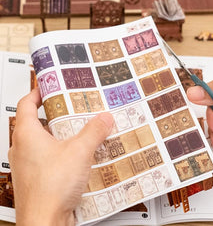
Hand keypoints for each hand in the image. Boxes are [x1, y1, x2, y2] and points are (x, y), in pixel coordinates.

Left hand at [8, 88, 113, 225]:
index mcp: (26, 135)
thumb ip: (94, 131)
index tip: (48, 86)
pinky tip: (78, 155)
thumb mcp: (80, 151)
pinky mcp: (36, 176)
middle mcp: (23, 148)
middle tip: (71, 107)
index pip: (26, 104)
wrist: (44, 222)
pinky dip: (61, 150)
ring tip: (79, 130)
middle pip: (36, 121)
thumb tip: (104, 119)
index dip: (37, 92)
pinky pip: (48, 156)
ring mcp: (28, 164)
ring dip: (59, 134)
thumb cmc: (49, 190)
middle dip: (54, 113)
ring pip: (43, 140)